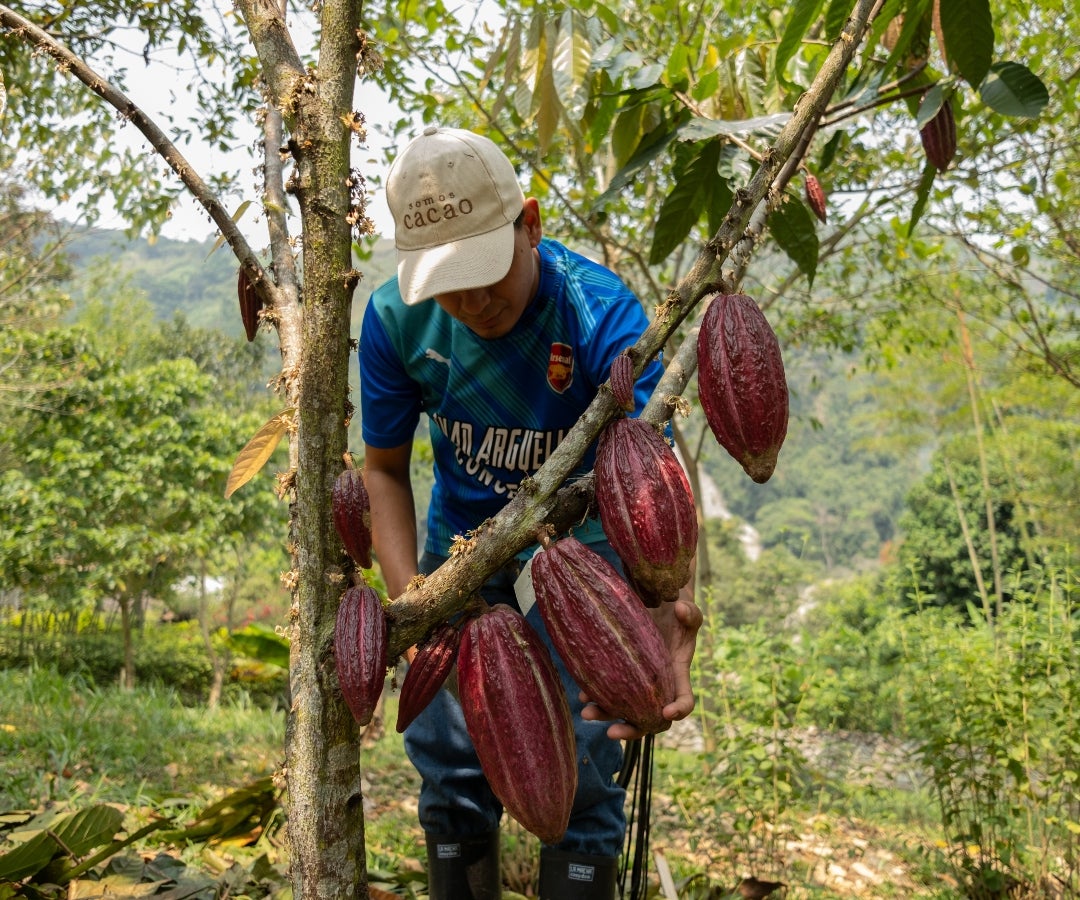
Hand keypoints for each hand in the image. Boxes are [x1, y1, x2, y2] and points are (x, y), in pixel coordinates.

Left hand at [580, 591, 702, 740]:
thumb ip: (689, 611)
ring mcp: (638, 683)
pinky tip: (581, 693)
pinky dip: (595, 696)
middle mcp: (658, 686)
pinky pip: (609, 692)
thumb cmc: (675, 610)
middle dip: (631, 729)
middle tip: (612, 732)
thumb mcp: (687, 609)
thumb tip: (680, 608)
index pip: (684, 699)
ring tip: (586, 712)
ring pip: (624, 709)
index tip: (667, 712)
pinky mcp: (621, 673)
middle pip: (649, 719)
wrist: (656, 605)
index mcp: (677, 674)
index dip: (679, 710)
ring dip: (605, 715)